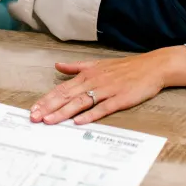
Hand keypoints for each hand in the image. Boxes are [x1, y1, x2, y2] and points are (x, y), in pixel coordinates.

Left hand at [30, 46, 185, 125]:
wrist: (152, 67)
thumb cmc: (125, 68)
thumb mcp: (97, 64)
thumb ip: (76, 67)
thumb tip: (57, 65)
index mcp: (87, 74)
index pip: (62, 88)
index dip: (46, 100)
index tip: (33, 110)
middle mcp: (94, 81)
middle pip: (67, 96)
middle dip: (49, 107)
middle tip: (34, 118)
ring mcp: (107, 90)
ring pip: (81, 102)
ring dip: (64, 112)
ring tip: (50, 121)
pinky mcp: (120, 99)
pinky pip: (103, 108)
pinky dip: (90, 115)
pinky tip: (79, 121)